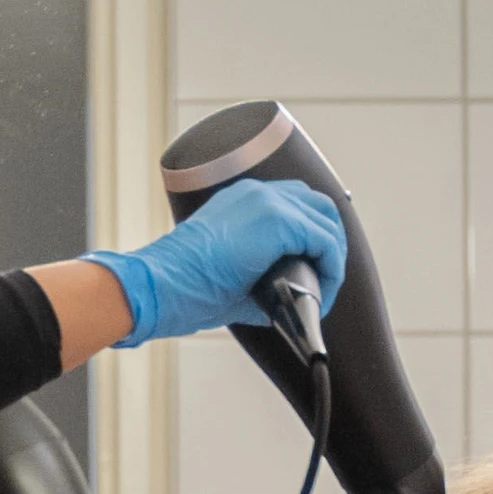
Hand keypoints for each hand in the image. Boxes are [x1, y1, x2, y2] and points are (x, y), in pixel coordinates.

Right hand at [82, 179, 345, 348]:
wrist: (159, 285)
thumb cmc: (181, 287)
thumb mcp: (227, 276)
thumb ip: (260, 280)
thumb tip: (281, 301)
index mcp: (242, 200)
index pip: (295, 205)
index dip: (312, 237)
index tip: (312, 270)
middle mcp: (258, 193)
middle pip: (319, 206)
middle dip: (329, 243)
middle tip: (324, 280)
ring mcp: (269, 203)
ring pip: (327, 220)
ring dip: (333, 256)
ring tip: (324, 291)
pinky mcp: (279, 222)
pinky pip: (325, 242)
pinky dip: (331, 268)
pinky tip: (322, 293)